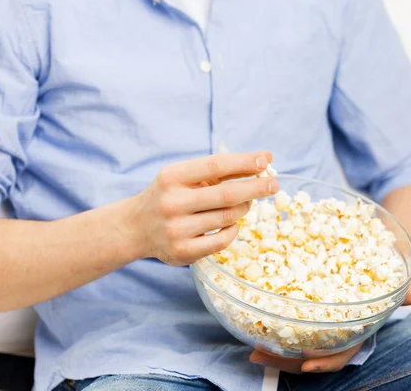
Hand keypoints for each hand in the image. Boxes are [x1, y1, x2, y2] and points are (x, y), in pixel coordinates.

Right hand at [126, 152, 278, 265]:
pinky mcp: (182, 251)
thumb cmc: (170, 195)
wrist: (136, 227)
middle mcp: (172, 202)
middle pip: (227, 194)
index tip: (267, 159)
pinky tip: (231, 223)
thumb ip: (219, 169)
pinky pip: (222, 240)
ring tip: (245, 203)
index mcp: (173, 177)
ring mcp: (176, 229)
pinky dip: (233, 230)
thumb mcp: (184, 176)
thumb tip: (264, 159)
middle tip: (274, 184)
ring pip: (228, 217)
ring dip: (243, 209)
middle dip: (256, 188)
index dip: (244, 162)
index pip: (216, 165)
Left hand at [250, 283, 410, 373]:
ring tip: (252, 349)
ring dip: (273, 352)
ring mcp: (314, 335)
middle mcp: (330, 341)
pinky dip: (270, 335)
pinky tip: (251, 332)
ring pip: (292, 350)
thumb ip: (399, 295)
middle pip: (307, 358)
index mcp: (350, 338)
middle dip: (286, 361)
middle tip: (262, 355)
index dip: (324, 361)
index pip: (338, 356)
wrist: (363, 286)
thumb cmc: (372, 293)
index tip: (307, 363)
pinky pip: (285, 335)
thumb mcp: (385, 293)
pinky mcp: (300, 325)